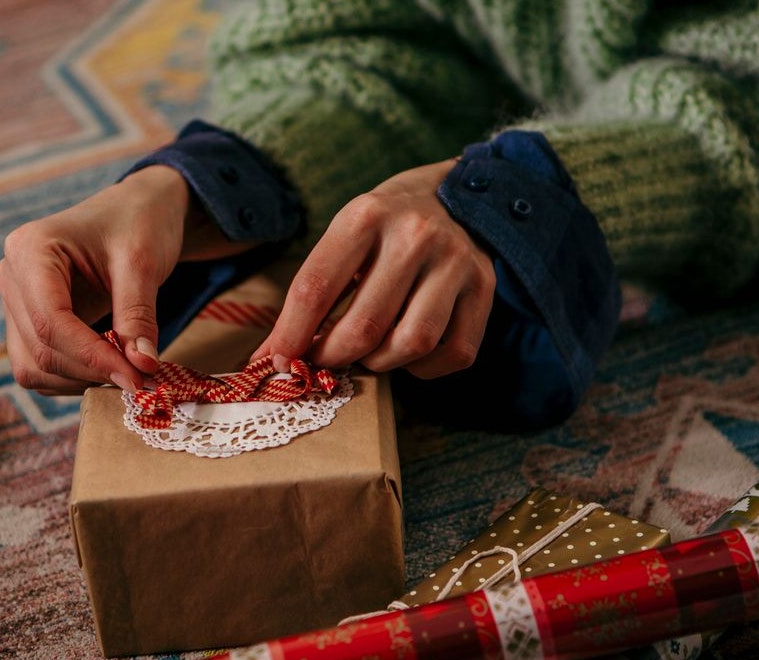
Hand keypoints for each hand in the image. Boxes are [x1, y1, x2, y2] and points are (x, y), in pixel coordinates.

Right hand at [0, 166, 249, 394]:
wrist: (135, 211)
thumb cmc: (138, 223)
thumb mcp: (143, 262)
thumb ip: (138, 316)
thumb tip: (142, 368)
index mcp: (31, 249)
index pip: (50, 321)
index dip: (91, 357)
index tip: (135, 377)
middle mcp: (11, 275)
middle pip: (40, 348)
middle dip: (90, 370)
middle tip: (141, 378)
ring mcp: (14, 301)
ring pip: (32, 366)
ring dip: (79, 379)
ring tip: (126, 371)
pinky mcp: (25, 322)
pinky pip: (38, 367)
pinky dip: (72, 377)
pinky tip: (107, 366)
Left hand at [252, 159, 494, 378]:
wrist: (456, 193)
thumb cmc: (386, 224)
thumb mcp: (346, 235)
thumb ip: (313, 291)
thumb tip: (273, 357)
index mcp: (366, 215)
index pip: (316, 288)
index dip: (291, 335)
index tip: (278, 361)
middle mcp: (415, 235)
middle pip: (364, 326)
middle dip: (333, 357)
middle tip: (323, 361)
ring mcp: (455, 261)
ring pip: (411, 344)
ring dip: (380, 364)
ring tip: (367, 355)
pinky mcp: (484, 286)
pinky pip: (453, 352)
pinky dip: (423, 368)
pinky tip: (407, 353)